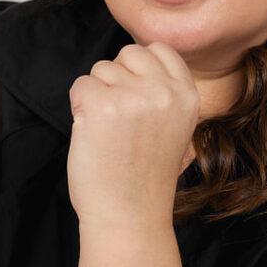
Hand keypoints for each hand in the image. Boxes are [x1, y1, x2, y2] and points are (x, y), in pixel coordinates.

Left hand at [67, 42, 200, 226]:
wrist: (128, 217)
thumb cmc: (145, 177)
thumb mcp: (176, 128)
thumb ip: (164, 93)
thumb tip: (134, 61)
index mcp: (188, 95)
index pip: (159, 49)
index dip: (139, 69)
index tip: (134, 98)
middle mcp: (164, 92)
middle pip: (128, 53)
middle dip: (116, 79)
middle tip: (119, 119)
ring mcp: (132, 97)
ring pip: (100, 70)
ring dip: (96, 96)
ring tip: (108, 133)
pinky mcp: (100, 106)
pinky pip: (80, 86)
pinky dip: (78, 108)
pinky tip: (92, 136)